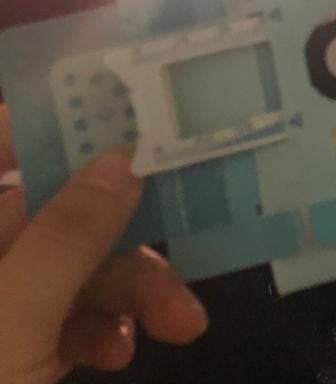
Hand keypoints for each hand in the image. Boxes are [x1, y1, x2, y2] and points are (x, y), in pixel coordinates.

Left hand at [0, 107, 206, 382]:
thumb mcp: (11, 325)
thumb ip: (64, 238)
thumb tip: (122, 157)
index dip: (47, 120)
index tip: (124, 108)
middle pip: (47, 212)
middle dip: (121, 232)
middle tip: (189, 245)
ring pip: (68, 268)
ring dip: (129, 290)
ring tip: (180, 327)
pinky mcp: (11, 356)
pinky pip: (64, 317)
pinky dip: (104, 328)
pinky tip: (127, 352)